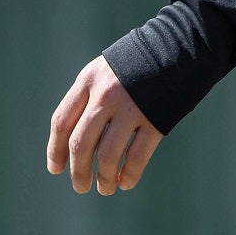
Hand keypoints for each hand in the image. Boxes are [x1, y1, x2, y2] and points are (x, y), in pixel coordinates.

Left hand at [47, 56, 163, 195]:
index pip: (62, 121)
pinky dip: (130, 175)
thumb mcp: (105, 70)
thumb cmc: (139, 63)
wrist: (180, 45)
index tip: (55, 169)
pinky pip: (137, 156)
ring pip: (108, 155)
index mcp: (88, 81)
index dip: (55, 149)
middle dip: (78, 171)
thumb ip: (89, 99)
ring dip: (104, 178)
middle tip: (80, 187)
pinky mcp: (155, 119)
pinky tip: (126, 183)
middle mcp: (105, 95)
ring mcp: (131, 107)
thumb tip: (75, 142)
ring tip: (105, 189)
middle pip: (81, 143)